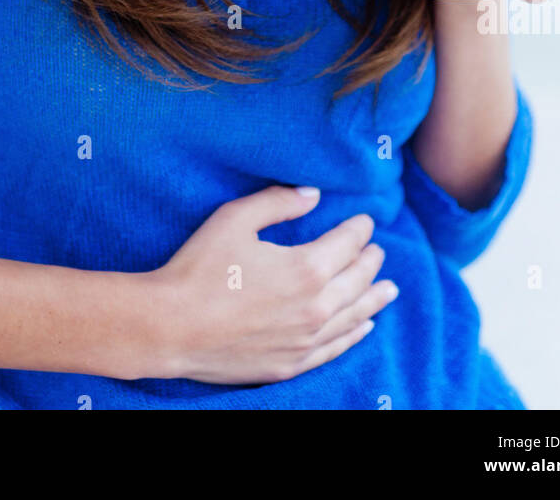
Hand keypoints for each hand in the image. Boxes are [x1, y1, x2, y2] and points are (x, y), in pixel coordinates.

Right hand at [145, 185, 398, 384]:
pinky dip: (354, 335)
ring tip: (389, 289)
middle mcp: (315, 308)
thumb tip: (313, 195)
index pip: (347, 245)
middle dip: (370, 262)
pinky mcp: (290, 364)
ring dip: (373, 299)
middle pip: (357, 281)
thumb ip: (278, 202)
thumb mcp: (235, 219)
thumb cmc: (199, 268)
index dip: (359, 229)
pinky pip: (335, 348)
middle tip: (378, 250)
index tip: (365, 221)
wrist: (170, 327)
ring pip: (353, 317)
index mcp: (306, 268)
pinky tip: (364, 326)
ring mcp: (305, 341)